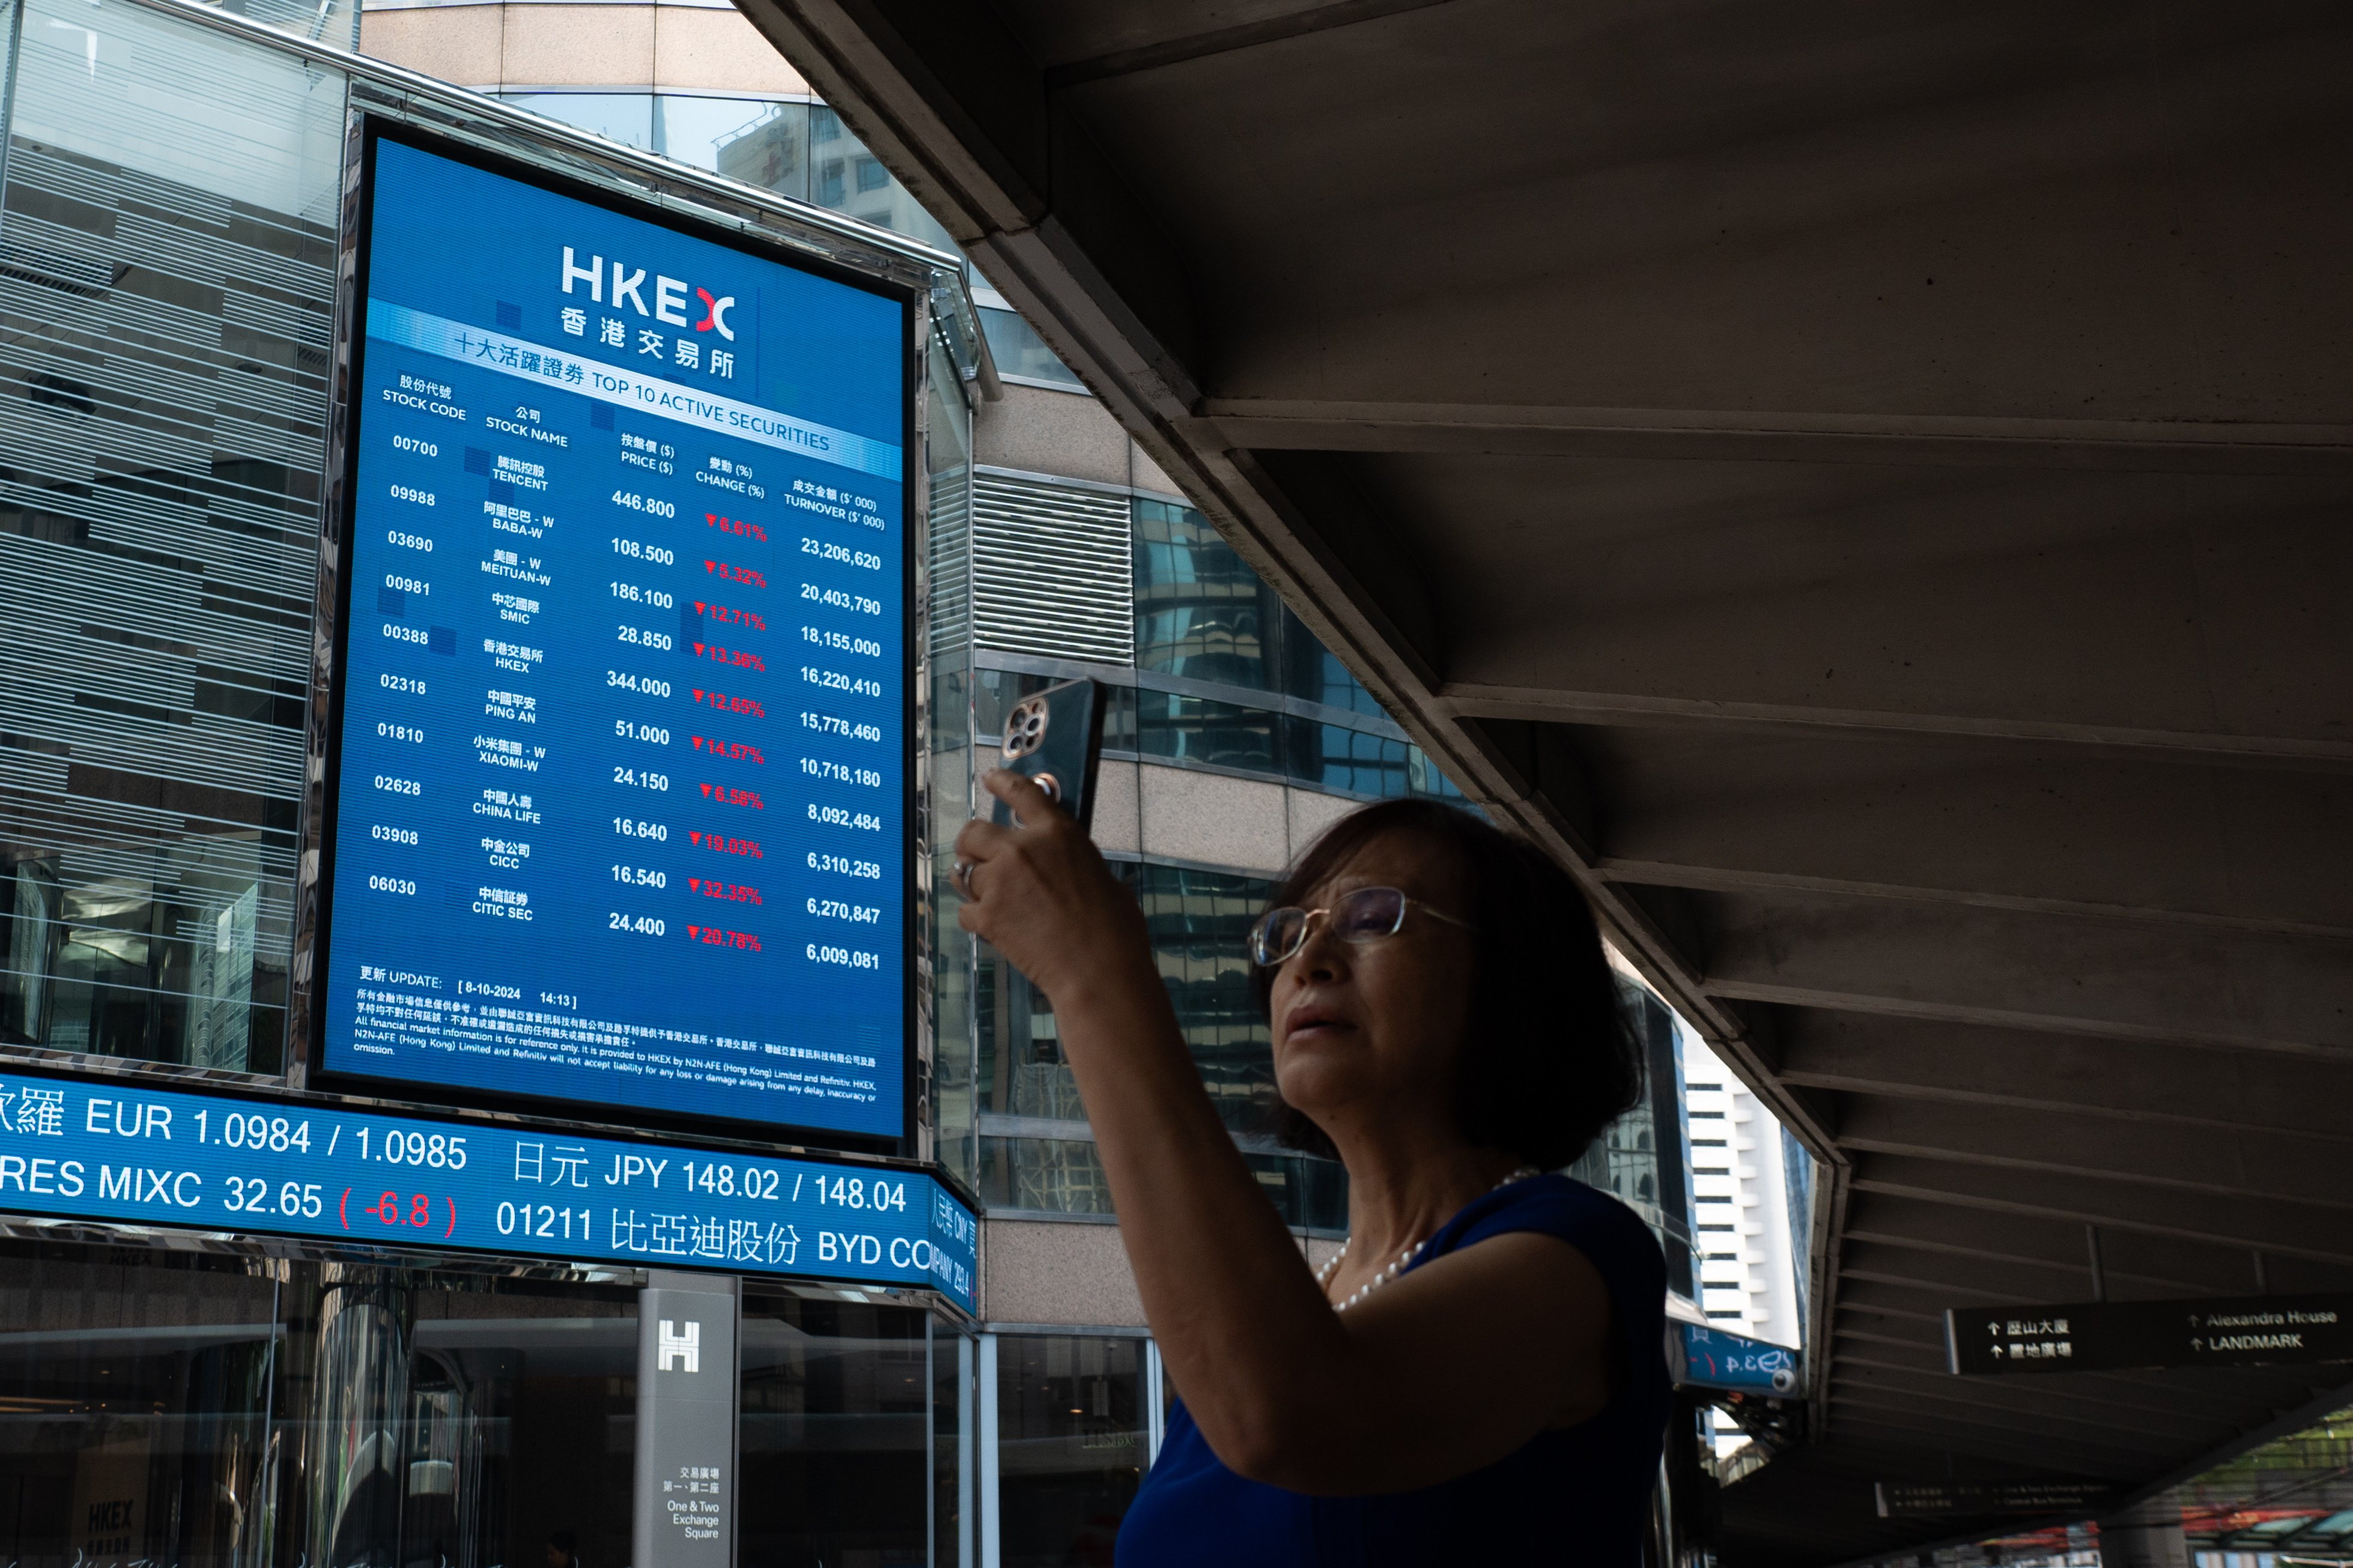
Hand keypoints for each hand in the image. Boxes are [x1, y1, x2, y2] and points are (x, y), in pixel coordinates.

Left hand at [954, 770, 1150, 1001]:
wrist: (1098, 971)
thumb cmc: (1114, 930)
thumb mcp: (1102, 878)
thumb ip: (1072, 862)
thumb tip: (1062, 868)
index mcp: (1057, 834)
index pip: (1022, 793)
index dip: (1001, 781)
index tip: (990, 778)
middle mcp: (1021, 850)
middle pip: (973, 833)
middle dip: (972, 844)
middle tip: (979, 855)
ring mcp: (999, 883)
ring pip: (963, 872)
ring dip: (972, 881)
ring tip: (987, 895)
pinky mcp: (986, 916)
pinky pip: (966, 911)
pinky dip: (976, 918)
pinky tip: (995, 927)